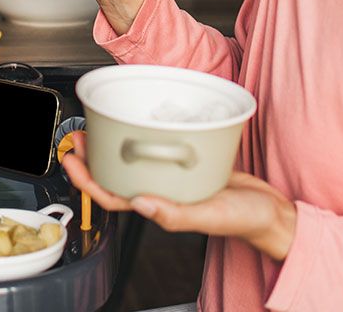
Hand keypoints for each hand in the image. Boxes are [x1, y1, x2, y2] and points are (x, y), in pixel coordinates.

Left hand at [61, 132, 297, 260]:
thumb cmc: (243, 219)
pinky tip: (143, 124)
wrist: (270, 211)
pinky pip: (159, 152)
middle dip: (92, 158)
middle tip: (79, 136)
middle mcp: (161, 192)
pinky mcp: (188, 166)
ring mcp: (173, 179)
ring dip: (112, 147)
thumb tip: (139, 203)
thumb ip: (174, 213)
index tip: (72, 159)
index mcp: (160, 208)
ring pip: (133, 164)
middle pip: (115, 176)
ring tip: (99, 127)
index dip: (86, 180)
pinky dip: (145, 139)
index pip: (111, 196)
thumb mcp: (208, 215)